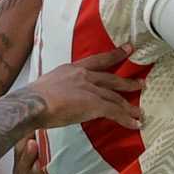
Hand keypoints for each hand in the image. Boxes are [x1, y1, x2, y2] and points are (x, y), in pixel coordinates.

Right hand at [25, 50, 140, 129]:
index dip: (114, 55)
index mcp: (72, 69)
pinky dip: (126, 119)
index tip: (127, 49)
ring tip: (139, 112)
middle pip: (112, 78)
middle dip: (128, 82)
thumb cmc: (33, 98)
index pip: (98, 60)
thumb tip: (59, 97)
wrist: (34, 103)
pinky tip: (134, 124)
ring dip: (129, 107)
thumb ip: (59, 88)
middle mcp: (84, 76)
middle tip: (141, 83)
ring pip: (115, 97)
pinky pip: (115, 112)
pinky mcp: (94, 104)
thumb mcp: (47, 84)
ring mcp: (91, 89)